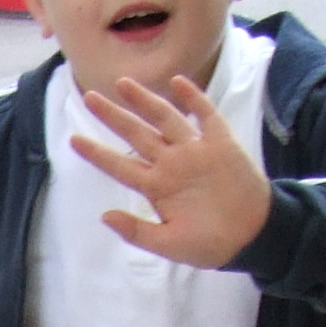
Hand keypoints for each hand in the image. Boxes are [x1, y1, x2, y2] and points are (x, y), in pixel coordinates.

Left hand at [70, 76, 276, 268]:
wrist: (252, 237)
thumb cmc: (210, 243)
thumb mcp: (170, 245)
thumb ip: (137, 232)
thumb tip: (104, 217)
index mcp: (157, 187)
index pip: (120, 166)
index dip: (97, 153)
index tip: (73, 140)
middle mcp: (171, 164)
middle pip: (136, 135)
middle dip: (113, 117)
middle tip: (89, 97)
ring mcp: (195, 151)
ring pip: (165, 119)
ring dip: (145, 101)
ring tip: (122, 83)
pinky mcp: (221, 144)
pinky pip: (206, 116)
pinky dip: (193, 99)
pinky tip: (178, 81)